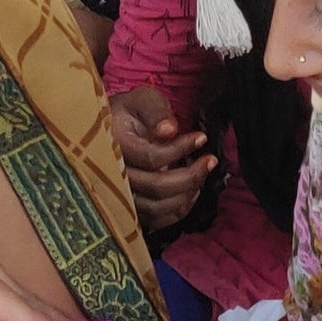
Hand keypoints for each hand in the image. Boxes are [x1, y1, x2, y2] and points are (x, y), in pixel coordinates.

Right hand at [110, 86, 214, 231]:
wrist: (111, 129)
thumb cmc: (130, 112)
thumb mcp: (142, 99)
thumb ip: (156, 111)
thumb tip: (169, 131)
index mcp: (114, 146)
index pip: (152, 158)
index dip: (180, 149)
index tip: (201, 138)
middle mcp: (113, 175)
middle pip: (156, 187)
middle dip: (190, 176)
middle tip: (210, 160)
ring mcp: (119, 195)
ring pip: (156, 208)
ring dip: (186, 194)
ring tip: (201, 174)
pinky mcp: (130, 207)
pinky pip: (155, 220)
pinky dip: (177, 211)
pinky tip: (190, 193)